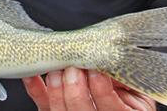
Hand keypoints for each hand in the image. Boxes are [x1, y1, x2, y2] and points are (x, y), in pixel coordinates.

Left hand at [23, 67, 155, 110]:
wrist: (118, 100)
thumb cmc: (126, 90)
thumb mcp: (134, 86)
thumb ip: (123, 76)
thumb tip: (106, 60)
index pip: (112, 108)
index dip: (101, 89)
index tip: (96, 70)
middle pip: (82, 110)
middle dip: (75, 87)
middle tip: (74, 68)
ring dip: (56, 88)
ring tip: (58, 70)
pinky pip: (43, 105)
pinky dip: (35, 88)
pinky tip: (32, 75)